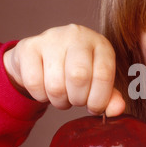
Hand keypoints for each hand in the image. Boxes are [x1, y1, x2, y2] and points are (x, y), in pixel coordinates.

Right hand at [3, 24, 124, 115]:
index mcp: (100, 44)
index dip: (99, 99)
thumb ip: (110, 98)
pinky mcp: (28, 47)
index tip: (94, 107)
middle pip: (79, 77)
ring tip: (62, 96)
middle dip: (78, 99)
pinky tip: (46, 91)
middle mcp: (77, 36)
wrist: (42, 58)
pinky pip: (34, 83)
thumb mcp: (97, 82)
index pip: (103, 74)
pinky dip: (41, 96)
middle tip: (76, 100)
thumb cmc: (76, 72)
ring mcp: (51, 38)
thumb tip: (116, 110)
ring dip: (59, 100)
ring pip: (55, 84)